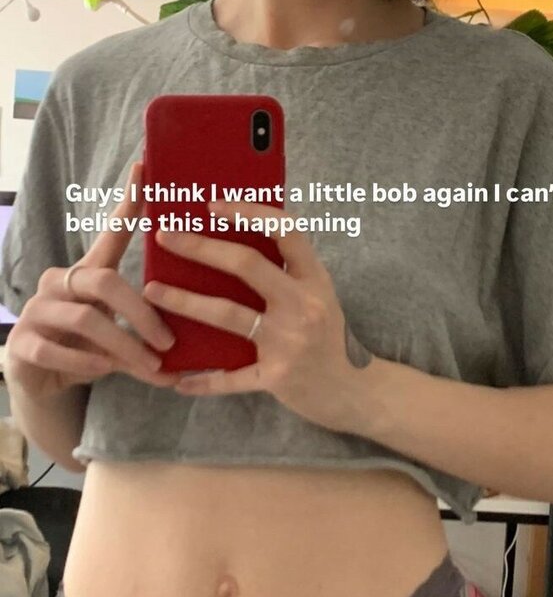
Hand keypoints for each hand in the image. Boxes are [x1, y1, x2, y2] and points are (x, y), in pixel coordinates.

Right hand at [4, 162, 180, 401]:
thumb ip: (149, 338)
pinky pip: (56, 349)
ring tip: (150, 367)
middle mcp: (59, 283)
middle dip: (142, 313)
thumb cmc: (88, 348)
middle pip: (104, 281)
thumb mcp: (121, 336)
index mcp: (88, 273)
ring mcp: (37, 310)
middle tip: (168, 342)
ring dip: (124, 345)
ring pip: (85, 318)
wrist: (40, 380)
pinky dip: (88, 361)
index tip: (145, 169)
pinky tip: (106, 370)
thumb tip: (192, 355)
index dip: (128, 203)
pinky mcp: (22, 343)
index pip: (110, 233)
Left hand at [143, 199, 375, 432]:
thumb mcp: (318, 296)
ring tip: (152, 291)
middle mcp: (304, 305)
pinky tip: (176, 379)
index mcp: (314, 279)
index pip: (285, 231)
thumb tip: (236, 239)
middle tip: (165, 236)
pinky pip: (231, 378)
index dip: (249, 212)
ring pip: (228, 315)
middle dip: (201, 247)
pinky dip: (202, 380)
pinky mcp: (278, 377)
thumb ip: (286, 273)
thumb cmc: (328, 337)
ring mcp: (290, 341)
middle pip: (247, 265)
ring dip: (184, 301)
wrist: (356, 392)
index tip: (212, 204)